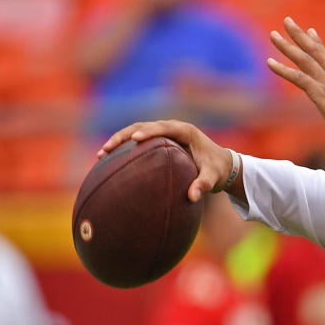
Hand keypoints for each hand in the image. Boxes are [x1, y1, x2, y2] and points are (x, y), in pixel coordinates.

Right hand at [96, 120, 239, 202]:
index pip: (164, 128)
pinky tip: (108, 161)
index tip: (135, 139)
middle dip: (124, 136)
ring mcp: (165, 134)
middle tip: (107, 149)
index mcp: (186, 131)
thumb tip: (192, 197)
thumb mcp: (214, 178)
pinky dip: (124, 149)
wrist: (222, 166)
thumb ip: (204, 185)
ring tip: (102, 154)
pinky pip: (139, 142)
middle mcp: (173, 129)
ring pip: (137, 132)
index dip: (148, 131)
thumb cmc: (218, 170)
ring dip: (119, 141)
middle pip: (144, 127)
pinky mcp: (159, 142)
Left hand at [267, 17, 324, 138]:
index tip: (309, 30)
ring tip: (272, 34)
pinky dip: (282, 69)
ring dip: (286, 45)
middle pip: (313, 49)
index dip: (316, 42)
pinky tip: (269, 62)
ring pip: (302, 58)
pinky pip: (297, 77)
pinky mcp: (319, 91)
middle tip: (287, 20)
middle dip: (299, 34)